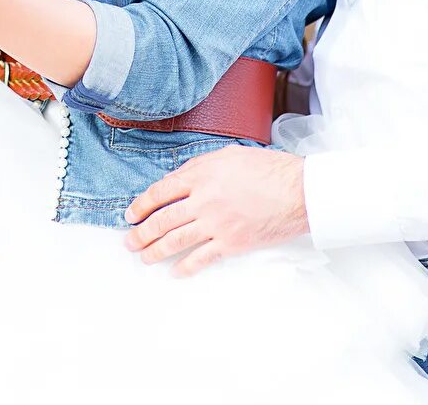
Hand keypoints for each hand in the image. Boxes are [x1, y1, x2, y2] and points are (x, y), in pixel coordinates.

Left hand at [123, 146, 307, 275]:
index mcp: (200, 175)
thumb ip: (199, 166)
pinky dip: (184, 268)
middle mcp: (203, 200)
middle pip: (162, 220)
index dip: (141, 205)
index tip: (130, 214)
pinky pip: (201, 260)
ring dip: (155, 252)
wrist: (298, 191)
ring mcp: (216, 224)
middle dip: (141, 233)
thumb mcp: (228, 155)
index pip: (160, 191)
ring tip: (144, 257)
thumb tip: (178, 178)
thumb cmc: (267, 169)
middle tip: (129, 242)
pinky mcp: (231, 244)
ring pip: (175, 242)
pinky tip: (174, 273)